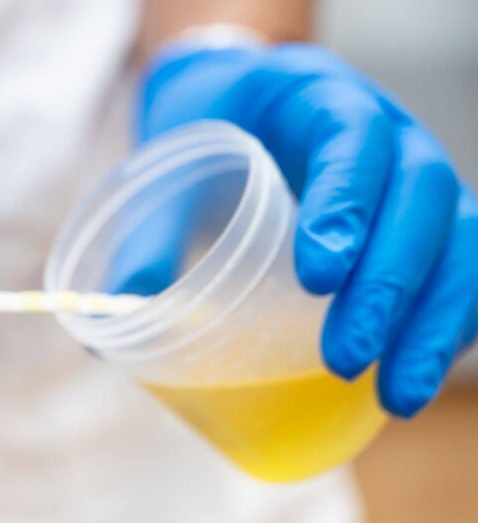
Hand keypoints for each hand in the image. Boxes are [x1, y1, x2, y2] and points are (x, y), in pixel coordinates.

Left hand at [138, 41, 476, 416]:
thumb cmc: (208, 137)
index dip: (346, 203)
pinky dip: (448, 325)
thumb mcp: (173, 168)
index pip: (353, 139)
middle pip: (421, 198)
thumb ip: (147, 236)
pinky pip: (462, 271)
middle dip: (389, 286)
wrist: (240, 103)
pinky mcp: (426, 228)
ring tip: (393, 396)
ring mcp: (415, 182)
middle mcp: (387, 134)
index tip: (316, 276)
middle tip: (344, 358)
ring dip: (432, 322)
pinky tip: (411, 378)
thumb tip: (107, 322)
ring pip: (459, 242)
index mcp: (318, 100)